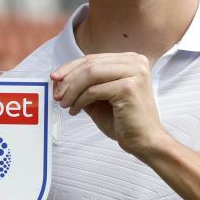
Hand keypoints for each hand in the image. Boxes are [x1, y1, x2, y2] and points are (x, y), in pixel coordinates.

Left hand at [51, 53, 165, 156]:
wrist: (145, 141)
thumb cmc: (124, 120)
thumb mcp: (100, 97)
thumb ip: (84, 85)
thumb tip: (59, 79)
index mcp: (130, 60)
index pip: (93, 58)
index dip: (70, 67)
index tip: (55, 79)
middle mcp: (135, 61)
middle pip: (90, 63)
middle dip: (68, 79)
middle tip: (56, 94)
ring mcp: (134, 73)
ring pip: (91, 74)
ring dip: (72, 90)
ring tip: (64, 103)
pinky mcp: (129, 87)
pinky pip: (94, 91)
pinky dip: (80, 101)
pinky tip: (75, 110)